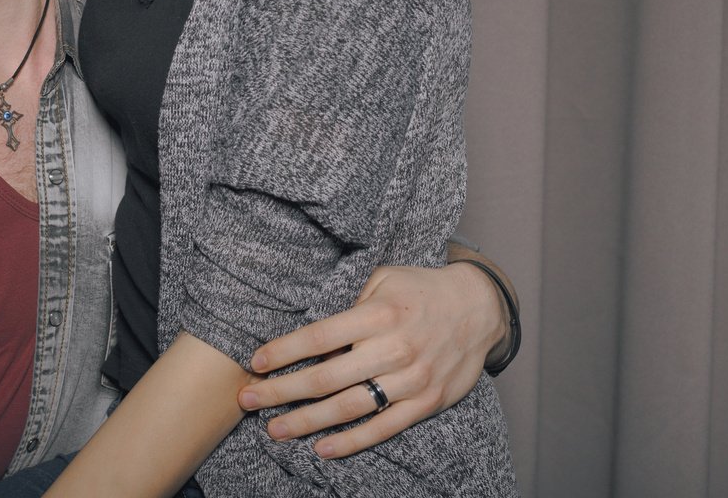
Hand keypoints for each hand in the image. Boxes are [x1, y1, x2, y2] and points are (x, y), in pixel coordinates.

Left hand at [237, 262, 502, 458]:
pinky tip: (322, 448)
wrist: (478, 308)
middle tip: (248, 399)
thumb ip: (347, 300)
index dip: (284, 351)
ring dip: (307, 421)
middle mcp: (393, 348)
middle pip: (326, 377)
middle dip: (282, 391)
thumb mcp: (382, 278)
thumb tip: (306, 326)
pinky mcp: (427, 402)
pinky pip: (384, 428)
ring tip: (274, 428)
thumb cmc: (419, 290)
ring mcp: (412, 379)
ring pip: (350, 408)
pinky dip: (352, 441)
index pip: (320, 336)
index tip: (256, 362)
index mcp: (378, 313)